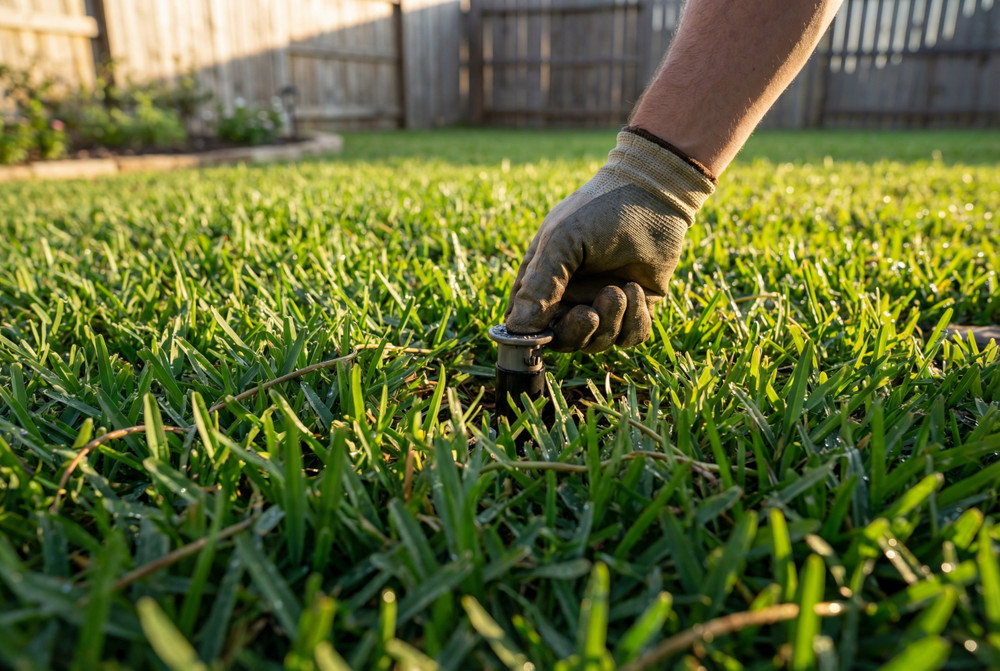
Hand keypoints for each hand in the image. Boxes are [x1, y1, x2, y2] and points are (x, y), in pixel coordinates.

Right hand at [504, 129, 714, 351]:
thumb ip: (538, 284)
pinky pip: (630, 337)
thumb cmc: (598, 210)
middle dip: (577, 333)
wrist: (653, 195)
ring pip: (598, 342)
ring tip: (619, 291)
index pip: (527, 325)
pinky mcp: (635, 308)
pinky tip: (635, 290)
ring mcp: (602, 304)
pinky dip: (634, 321)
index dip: (533, 338)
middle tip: (589, 314)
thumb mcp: (561, 242)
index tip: (546, 336)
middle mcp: (570, 298)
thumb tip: (518, 328)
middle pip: (564, 341)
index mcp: (542, 282)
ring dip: (610, 322)